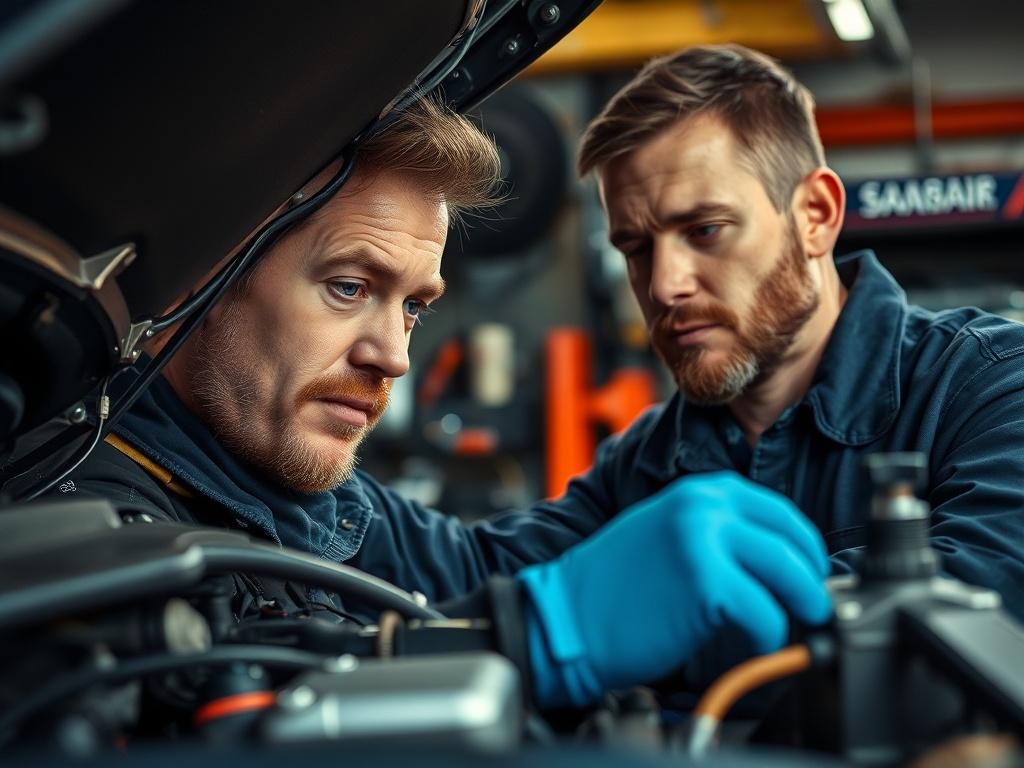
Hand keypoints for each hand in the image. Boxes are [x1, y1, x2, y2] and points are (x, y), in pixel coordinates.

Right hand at [517, 472, 831, 708]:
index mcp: (698, 492)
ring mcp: (707, 540)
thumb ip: (715, 534)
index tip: (808, 575)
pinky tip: (750, 646)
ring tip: (787, 630)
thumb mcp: (665, 532)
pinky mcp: (707, 583)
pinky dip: (768, 637)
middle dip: (811, 580)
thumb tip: (772, 561)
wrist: (564, 617)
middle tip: (811, 608)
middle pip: (793, 541)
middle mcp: (705, 506)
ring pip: (792, 575)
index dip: (803, 549)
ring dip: (800, 608)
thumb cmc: (610, 587)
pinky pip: (767, 614)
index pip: (779, 513)